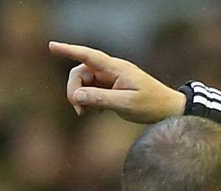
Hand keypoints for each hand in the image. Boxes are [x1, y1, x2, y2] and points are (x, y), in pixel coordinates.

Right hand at [48, 41, 184, 122]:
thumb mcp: (125, 104)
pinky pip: (92, 91)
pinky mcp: (111, 89)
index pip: (88, 56)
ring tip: (88, 114)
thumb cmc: (151, 105)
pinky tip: (98, 113)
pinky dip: (89, 102)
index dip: (69, 51)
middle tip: (80, 111)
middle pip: (80, 73)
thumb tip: (77, 96)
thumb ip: (100, 99)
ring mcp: (111, 79)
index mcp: (116, 68)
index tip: (52, 46)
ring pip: (84, 83)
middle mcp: (111, 70)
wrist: (168, 110)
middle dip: (75, 90)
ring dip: (81, 99)